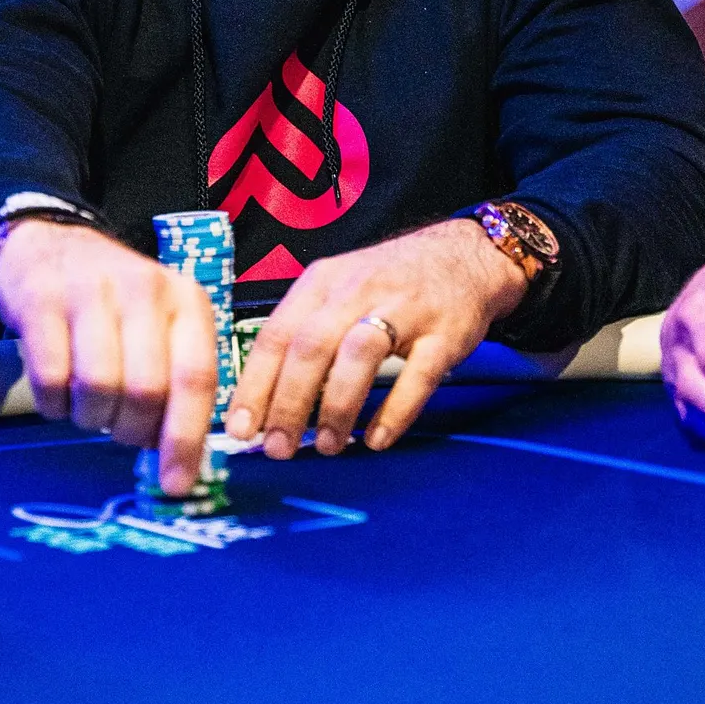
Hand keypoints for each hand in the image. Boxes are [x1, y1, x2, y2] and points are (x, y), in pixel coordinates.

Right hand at [0, 222, 217, 491]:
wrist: (50, 244)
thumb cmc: (115, 303)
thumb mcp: (160, 326)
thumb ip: (178, 381)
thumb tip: (182, 462)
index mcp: (186, 301)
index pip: (197, 377)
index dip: (186, 438)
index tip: (177, 483)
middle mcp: (144, 290)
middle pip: (147, 390)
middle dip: (131, 430)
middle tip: (120, 431)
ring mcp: (90, 291)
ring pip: (99, 386)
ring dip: (91, 418)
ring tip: (89, 408)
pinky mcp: (41, 300)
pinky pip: (50, 378)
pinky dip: (53, 405)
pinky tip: (58, 395)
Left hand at [225, 218, 527, 460]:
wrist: (464, 256)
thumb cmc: (389, 282)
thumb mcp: (337, 289)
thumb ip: (304, 334)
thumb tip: (265, 400)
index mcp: (322, 282)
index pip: (276, 334)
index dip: (254, 385)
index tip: (240, 428)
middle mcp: (358, 290)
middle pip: (311, 346)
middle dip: (289, 403)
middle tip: (279, 447)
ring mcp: (404, 309)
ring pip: (359, 356)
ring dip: (337, 407)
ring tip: (328, 446)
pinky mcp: (444, 332)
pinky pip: (417, 375)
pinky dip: (395, 411)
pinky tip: (377, 439)